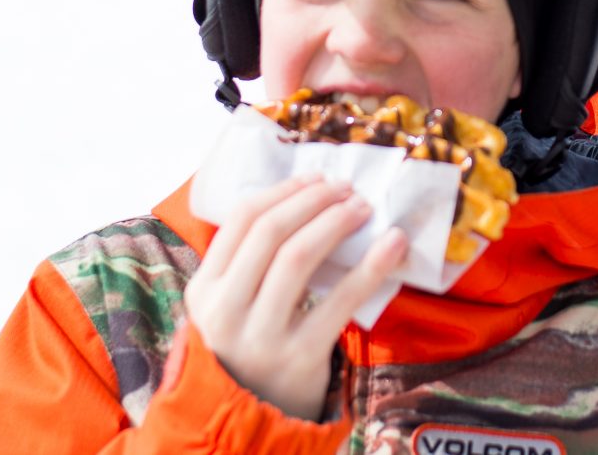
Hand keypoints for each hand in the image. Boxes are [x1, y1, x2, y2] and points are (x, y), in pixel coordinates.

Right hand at [185, 173, 409, 419]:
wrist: (250, 420)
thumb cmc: (248, 349)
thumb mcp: (227, 307)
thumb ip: (247, 263)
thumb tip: (303, 199)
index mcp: (204, 290)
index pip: (242, 219)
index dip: (284, 190)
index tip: (316, 178)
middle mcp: (225, 311)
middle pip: (271, 232)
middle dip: (314, 200)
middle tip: (346, 188)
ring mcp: (261, 336)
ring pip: (299, 257)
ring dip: (336, 222)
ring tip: (363, 208)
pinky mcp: (300, 357)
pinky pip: (341, 301)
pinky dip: (371, 266)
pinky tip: (393, 244)